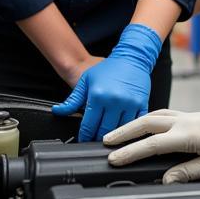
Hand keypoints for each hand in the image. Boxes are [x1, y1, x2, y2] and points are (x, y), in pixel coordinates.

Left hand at [52, 23, 160, 140]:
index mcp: (98, 96)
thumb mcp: (86, 81)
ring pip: (120, 131)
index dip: (84, 136)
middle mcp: (114, 101)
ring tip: (108, 139)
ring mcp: (129, 104)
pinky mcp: (141, 105)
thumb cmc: (109, 68)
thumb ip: (72, 100)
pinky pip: (134, 125)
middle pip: (104, 132)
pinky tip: (123, 132)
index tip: (84, 139)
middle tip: (94, 141)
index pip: (88, 126)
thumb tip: (58, 111)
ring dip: (113, 138)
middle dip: (97, 139)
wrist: (132, 57)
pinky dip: (128, 131)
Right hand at [104, 87, 199, 182]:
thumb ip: (187, 173)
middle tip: (105, 141)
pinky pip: (163, 114)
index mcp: (188, 135)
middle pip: (147, 123)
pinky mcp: (189, 115)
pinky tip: (141, 125)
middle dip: (124, 132)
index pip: (152, 144)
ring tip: (117, 133)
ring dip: (134, 123)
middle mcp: (184, 121)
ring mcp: (186, 116)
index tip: (114, 158)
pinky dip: (148, 119)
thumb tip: (166, 180)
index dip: (132, 152)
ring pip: (153, 115)